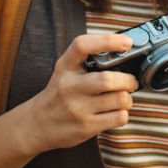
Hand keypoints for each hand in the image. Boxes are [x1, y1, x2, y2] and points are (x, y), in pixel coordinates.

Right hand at [25, 33, 137, 153]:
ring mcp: (77, 108)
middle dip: (128, 80)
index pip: (82, 46)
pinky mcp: (86, 127)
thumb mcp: (65, 71)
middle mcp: (70, 86)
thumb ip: (88, 60)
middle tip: (130, 81)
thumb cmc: (59, 94)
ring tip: (122, 98)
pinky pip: (119, 117)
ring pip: (119, 99)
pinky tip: (115, 112)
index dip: (107, 41)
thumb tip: (124, 52)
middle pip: (108, 79)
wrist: (37, 124)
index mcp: (65, 66)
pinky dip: (123, 114)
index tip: (126, 42)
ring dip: (128, 99)